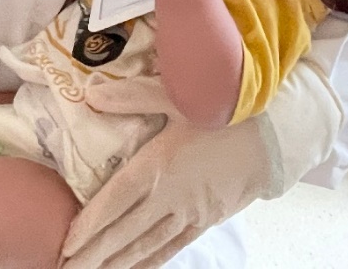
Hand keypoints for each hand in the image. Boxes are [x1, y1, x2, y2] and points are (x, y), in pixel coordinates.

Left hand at [61, 59, 340, 268]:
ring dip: (118, 262)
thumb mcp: (178, 96)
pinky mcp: (209, 219)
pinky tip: (136, 267)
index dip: (89, 225)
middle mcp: (172, 197)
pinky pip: (174, 246)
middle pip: (125, 233)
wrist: (281, 134)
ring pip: (147, 246)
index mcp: (159, 167)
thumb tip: (90, 95)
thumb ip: (131, 97)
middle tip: (66, 268)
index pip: (114, 202)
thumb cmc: (228, 110)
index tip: (65, 244)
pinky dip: (151, 260)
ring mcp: (191, 213)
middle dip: (94, 254)